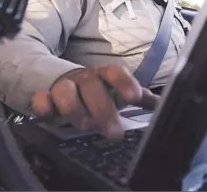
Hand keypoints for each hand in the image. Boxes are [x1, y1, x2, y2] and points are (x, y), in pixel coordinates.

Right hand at [31, 66, 159, 138]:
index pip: (115, 73)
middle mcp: (85, 78)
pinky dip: (43, 105)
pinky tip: (48, 114)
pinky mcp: (47, 97)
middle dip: (103, 110)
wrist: (68, 82)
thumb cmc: (100, 90)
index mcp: (105, 75)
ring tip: (85, 125)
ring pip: (66, 92)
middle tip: (115, 132)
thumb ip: (141, 97)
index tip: (133, 98)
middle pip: (92, 88)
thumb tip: (165, 104)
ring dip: (76, 110)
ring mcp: (65, 86)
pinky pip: (41, 99)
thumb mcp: (119, 91)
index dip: (124, 84)